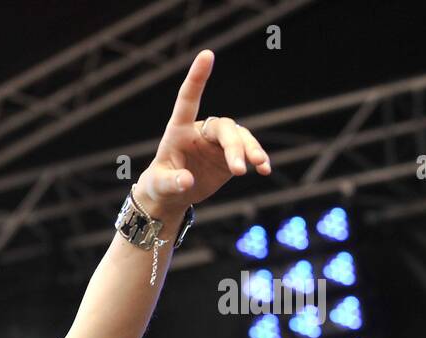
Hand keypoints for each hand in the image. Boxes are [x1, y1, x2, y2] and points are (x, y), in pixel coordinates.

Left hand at [135, 49, 271, 218]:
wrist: (172, 195)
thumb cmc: (160, 184)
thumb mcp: (160, 185)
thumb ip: (172, 182)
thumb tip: (186, 181)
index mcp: (179, 130)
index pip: (188, 100)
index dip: (197, 78)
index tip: (207, 54)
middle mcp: (201, 131)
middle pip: (223, 128)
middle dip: (234, 146)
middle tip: (238, 170)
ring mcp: (218, 142)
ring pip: (240, 137)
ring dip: (251, 150)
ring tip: (259, 165)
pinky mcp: (230, 155)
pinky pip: (248, 151)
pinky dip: (258, 158)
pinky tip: (265, 169)